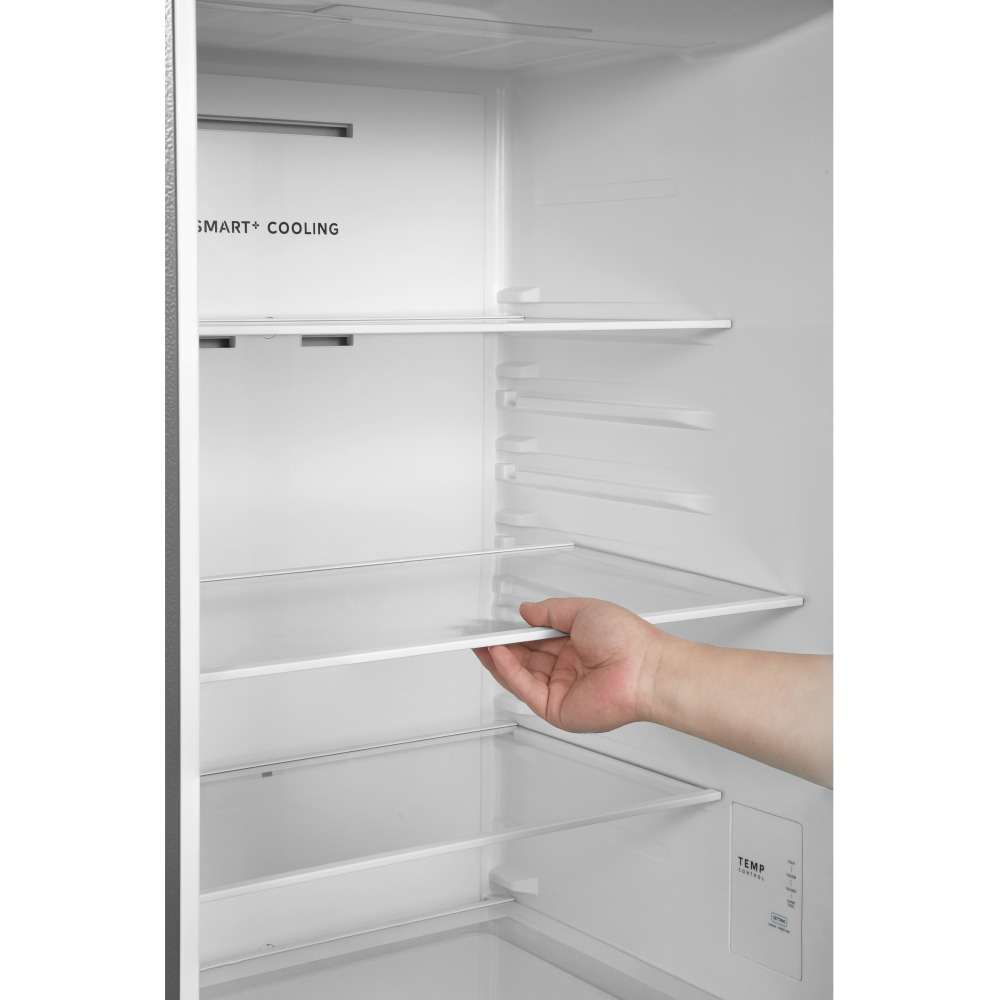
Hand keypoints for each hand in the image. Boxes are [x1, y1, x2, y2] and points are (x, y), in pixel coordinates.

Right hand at [473, 598, 668, 732]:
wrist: (644, 668)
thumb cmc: (628, 640)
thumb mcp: (582, 610)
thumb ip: (550, 612)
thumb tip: (527, 611)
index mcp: (575, 646)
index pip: (534, 641)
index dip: (513, 633)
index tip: (494, 625)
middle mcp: (567, 669)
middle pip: (523, 659)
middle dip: (500, 647)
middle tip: (479, 635)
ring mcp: (561, 690)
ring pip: (520, 676)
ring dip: (499, 659)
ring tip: (482, 643)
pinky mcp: (557, 709)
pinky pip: (527, 689)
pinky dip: (509, 672)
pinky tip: (500, 655)